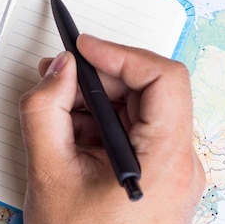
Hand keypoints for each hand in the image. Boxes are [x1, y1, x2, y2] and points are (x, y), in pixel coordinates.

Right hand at [19, 34, 204, 223]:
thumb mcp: (49, 173)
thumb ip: (45, 110)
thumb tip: (59, 69)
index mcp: (167, 162)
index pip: (164, 79)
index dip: (121, 53)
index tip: (84, 48)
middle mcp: (179, 164)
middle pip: (148, 91)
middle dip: (100, 76)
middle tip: (58, 74)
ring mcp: (170, 171)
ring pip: (138, 109)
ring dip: (96, 100)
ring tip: (56, 108)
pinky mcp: (157, 175)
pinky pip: (133, 131)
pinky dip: (101, 122)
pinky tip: (69, 132)